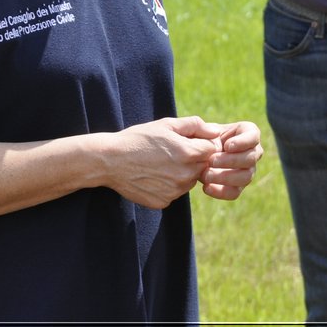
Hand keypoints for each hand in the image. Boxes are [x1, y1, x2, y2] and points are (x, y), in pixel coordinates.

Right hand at [99, 115, 220, 208]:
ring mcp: (174, 191)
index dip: (202, 143)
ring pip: (190, 181)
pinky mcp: (163, 202)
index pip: (212, 150)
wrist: (111, 161)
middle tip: (172, 152)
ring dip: (182, 173)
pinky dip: (169, 185)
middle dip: (194, 159)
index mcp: (189, 153)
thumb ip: (195, 126)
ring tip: (161, 163)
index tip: (188, 141)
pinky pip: (175, 192)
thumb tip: (216, 131)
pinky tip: (153, 176)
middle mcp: (185, 175)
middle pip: (203, 167)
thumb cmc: (139, 139)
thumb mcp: (166, 125)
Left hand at [199, 120, 262, 201]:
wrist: (194, 155)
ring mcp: (247, 171)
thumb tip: (215, 134)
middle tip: (211, 160)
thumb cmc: (200, 138)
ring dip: (225, 177)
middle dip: (231, 160)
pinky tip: (206, 187)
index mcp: (247, 134)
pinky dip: (220, 191)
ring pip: (246, 177)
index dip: (243, 142)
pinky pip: (235, 192)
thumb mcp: (201, 129)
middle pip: (251, 158)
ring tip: (206, 175)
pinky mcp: (238, 186)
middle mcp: (252, 152)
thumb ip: (204, 128)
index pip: (254, 136)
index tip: (227, 146)